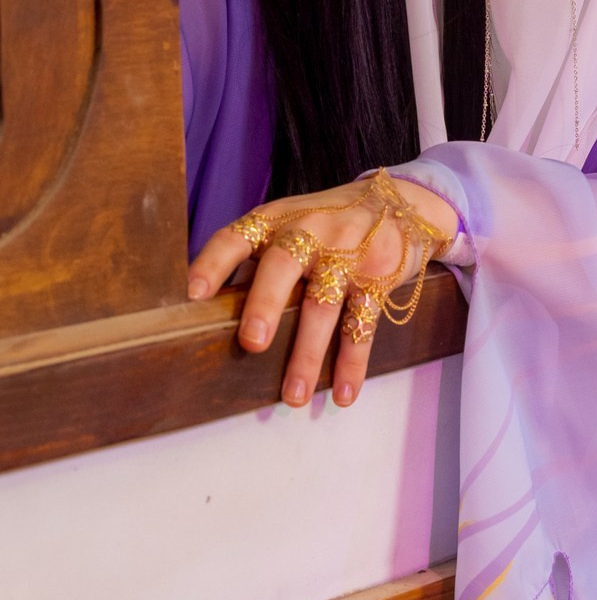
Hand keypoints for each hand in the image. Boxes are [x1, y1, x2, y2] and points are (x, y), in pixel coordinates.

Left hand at [187, 174, 457, 407]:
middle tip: (252, 343)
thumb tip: (208, 313)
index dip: (212, 264)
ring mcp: (346, 254)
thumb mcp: (288, 226)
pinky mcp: (379, 277)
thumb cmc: (325, 225)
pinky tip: (342, 394)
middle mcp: (308, 232)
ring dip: (308, 354)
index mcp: (273, 222)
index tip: (193, 294)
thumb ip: (255, 261)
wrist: (400, 203)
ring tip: (292, 396)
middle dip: (266, 304)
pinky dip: (353, 363)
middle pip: (283, 266)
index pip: (234, 239)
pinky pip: (363, 324)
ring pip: (324, 306)